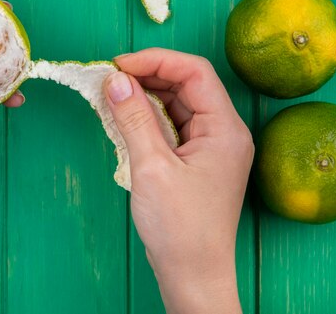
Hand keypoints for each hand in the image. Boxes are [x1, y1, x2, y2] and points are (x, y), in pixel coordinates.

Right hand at [104, 48, 253, 313]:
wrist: (193, 274)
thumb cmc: (180, 228)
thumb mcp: (151, 167)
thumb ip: (134, 118)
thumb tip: (115, 80)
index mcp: (225, 129)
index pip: (195, 72)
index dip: (156, 60)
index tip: (119, 65)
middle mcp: (225, 132)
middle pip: (188, 84)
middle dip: (149, 76)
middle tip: (110, 80)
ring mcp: (213, 146)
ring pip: (180, 104)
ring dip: (147, 96)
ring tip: (113, 97)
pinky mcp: (200, 159)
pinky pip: (175, 125)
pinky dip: (151, 117)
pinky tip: (128, 119)